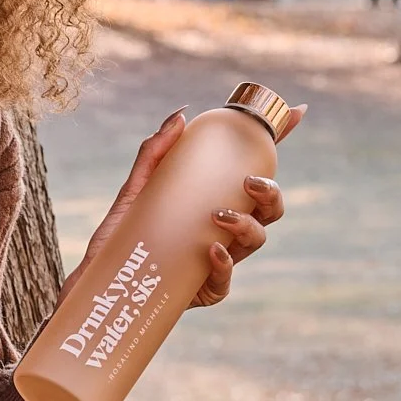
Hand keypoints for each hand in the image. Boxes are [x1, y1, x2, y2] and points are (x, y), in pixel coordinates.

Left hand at [59, 100, 307, 310]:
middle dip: (271, 192)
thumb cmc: (123, 233)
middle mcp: (226, 229)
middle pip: (269, 208)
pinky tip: (212, 250)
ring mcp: (221, 259)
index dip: (278, 141)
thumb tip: (181, 116)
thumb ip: (154, 153)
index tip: (297, 112)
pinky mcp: (208, 289)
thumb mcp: (135, 189)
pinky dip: (225, 262)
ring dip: (247, 224)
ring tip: (219, 215)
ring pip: (257, 239)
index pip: (253, 169)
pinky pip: (227, 277)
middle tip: (250, 183)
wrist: (104, 280)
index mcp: (216, 200)